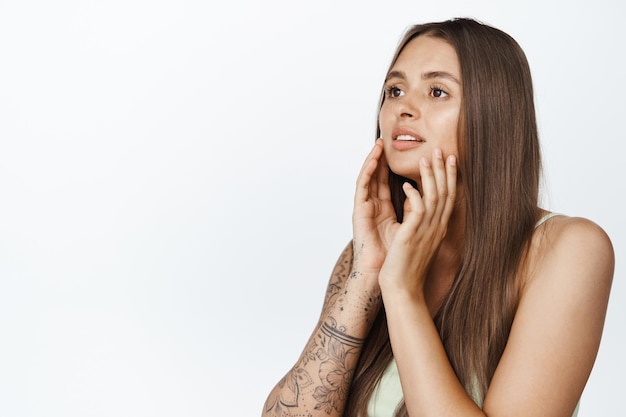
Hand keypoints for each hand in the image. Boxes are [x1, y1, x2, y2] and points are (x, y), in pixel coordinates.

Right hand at [351, 139, 399, 275]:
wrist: (388, 275)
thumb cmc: (397, 256)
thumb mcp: (409, 226)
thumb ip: (412, 209)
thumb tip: (423, 194)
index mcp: (384, 210)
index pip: (389, 182)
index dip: (395, 166)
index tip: (399, 151)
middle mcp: (373, 207)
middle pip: (378, 177)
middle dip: (384, 158)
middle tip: (389, 139)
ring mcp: (365, 208)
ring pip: (369, 178)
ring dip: (373, 160)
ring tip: (379, 144)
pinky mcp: (359, 212)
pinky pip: (362, 187)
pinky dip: (367, 172)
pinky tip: (374, 160)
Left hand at [378, 148, 456, 296]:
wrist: (403, 289)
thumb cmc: (408, 267)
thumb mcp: (419, 240)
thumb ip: (421, 223)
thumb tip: (416, 206)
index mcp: (438, 228)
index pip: (448, 198)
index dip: (451, 177)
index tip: (451, 160)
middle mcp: (436, 228)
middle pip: (445, 193)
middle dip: (443, 170)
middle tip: (441, 150)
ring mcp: (426, 231)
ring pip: (433, 197)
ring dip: (430, 177)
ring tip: (425, 159)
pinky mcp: (412, 235)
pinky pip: (417, 210)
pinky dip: (414, 195)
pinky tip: (408, 184)